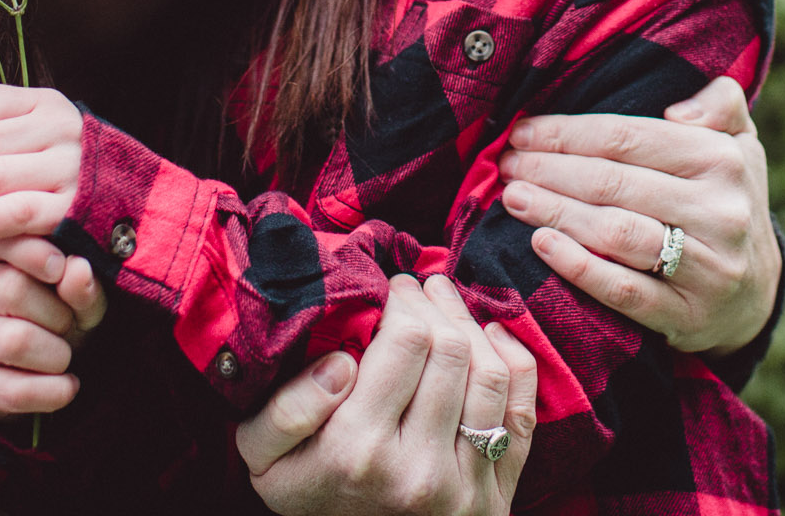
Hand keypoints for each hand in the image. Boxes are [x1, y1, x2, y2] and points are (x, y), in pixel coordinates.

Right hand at [0, 239, 106, 416]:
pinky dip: (51, 392)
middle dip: (56, 312)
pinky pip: (11, 390)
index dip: (33, 252)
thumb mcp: (82, 296)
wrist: (49, 369)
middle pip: (9, 288)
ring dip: (56, 353)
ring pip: (12, 340)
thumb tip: (77, 268)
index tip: (60, 266)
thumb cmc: (64, 315)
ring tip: (65, 355)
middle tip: (69, 323)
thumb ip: (82, 283)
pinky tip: (66, 386)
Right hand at [238, 274, 537, 515]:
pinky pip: (522, 414)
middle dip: (437, 304)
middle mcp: (418, 470)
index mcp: (358, 450)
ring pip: (490, 374)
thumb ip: (286, 408)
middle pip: (451, 350)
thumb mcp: (262, 458)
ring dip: (472, 325)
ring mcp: (464, 486)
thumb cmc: (308, 495)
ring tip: (447, 304)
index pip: (407, 341)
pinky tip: (492, 337)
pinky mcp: (496, 498)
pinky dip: (515, 364)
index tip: (390, 289)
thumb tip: (341, 362)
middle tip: (418, 289)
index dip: (403, 301)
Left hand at [496, 74, 780, 354]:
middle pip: (613, 182)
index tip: (522, 131)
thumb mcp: (738, 144)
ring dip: (555, 212)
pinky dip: (578, 266)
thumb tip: (677, 110)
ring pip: (615, 233)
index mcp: (721, 159)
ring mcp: (705, 266)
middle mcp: (719, 211)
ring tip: (514, 198)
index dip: (567, 133)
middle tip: (507, 166)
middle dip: (550, 170)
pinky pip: (623, 289)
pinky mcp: (686, 313)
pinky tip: (541, 244)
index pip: (627, 137)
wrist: (753, 294)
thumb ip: (719, 104)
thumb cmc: (723, 202)